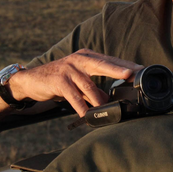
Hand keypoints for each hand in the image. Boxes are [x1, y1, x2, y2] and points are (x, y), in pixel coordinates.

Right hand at [10, 49, 142, 116]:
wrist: (32, 80)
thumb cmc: (59, 79)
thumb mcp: (79, 82)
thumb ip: (94, 89)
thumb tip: (109, 100)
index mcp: (88, 57)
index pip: (110, 60)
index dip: (125, 65)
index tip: (140, 69)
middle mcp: (80, 59)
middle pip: (103, 64)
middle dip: (119, 69)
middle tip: (132, 74)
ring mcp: (69, 69)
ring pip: (89, 85)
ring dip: (99, 99)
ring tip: (109, 108)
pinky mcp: (59, 80)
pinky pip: (73, 96)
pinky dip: (81, 107)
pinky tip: (87, 115)